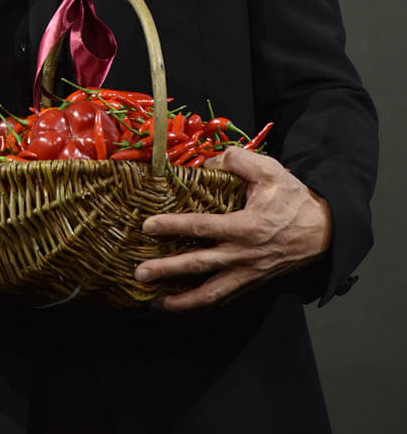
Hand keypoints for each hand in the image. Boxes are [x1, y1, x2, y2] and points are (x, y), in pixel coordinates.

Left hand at [135, 147, 331, 311]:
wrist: (324, 230)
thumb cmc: (294, 198)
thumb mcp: (268, 170)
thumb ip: (235, 161)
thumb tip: (206, 163)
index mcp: (246, 226)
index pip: (201, 227)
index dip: (172, 226)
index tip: (148, 226)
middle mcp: (244, 255)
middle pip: (198, 265)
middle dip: (167, 270)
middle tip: (140, 272)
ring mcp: (248, 273)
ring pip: (211, 293)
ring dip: (183, 301)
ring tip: (157, 303)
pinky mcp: (253, 282)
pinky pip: (225, 298)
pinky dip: (203, 304)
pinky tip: (185, 304)